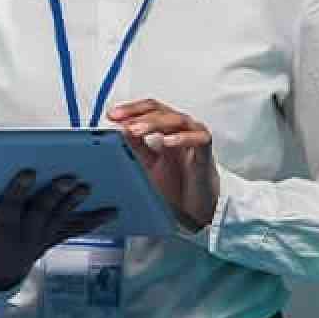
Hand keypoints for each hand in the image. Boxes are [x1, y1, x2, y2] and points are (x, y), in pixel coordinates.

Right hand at [0, 170, 117, 292]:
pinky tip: (112, 212)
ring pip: (60, 220)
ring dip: (75, 204)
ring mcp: (40, 238)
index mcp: (1, 225)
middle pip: (41, 212)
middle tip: (70, 178)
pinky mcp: (51, 240)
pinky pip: (74, 231)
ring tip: (88, 189)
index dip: (19, 189)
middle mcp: (23, 233)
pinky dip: (93, 222)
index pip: (11, 205)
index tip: (28, 172)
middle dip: (55, 195)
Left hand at [108, 100, 219, 232]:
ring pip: (177, 120)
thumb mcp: (149, 163)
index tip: (112, 115)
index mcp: (166, 129)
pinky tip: (167, 141)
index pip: (148, 110)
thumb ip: (137, 146)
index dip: (130, 109)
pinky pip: (198, 138)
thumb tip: (121, 130)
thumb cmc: (176, 184)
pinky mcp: (205, 152)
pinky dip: (183, 138)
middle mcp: (180, 129)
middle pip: (161, 110)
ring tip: (136, 130)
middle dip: (139, 114)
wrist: (194, 208)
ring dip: (155, 123)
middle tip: (122, 122)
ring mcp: (194, 138)